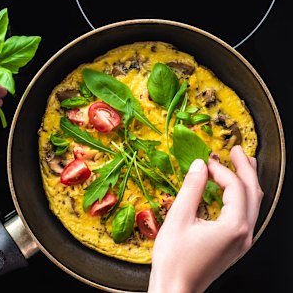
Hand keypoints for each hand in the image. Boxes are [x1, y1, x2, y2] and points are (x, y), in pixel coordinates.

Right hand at [148, 145, 262, 292]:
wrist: (176, 288)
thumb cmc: (174, 260)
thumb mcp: (179, 218)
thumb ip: (191, 188)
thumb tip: (199, 165)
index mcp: (233, 226)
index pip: (234, 187)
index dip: (221, 169)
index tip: (205, 160)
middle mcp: (244, 234)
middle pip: (253, 193)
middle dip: (245, 169)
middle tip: (235, 150)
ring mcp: (243, 241)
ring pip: (254, 204)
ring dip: (247, 182)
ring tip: (241, 164)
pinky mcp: (236, 246)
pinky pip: (247, 215)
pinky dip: (242, 197)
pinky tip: (232, 191)